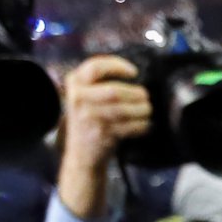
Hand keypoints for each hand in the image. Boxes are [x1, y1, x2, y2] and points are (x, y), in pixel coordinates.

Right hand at [57, 55, 154, 217]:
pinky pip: (131, 126)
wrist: (82, 156)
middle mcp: (78, 99)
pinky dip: (143, 125)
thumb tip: (131, 71)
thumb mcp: (83, 97)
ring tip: (147, 111)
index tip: (134, 72)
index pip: (95, 67)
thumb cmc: (88, 122)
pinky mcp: (102, 134)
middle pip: (115, 91)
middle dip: (136, 94)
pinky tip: (145, 125)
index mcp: (74, 84)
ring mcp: (89, 118)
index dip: (117, 66)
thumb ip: (98, 82)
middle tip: (145, 97)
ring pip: (125, 109)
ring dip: (143, 110)